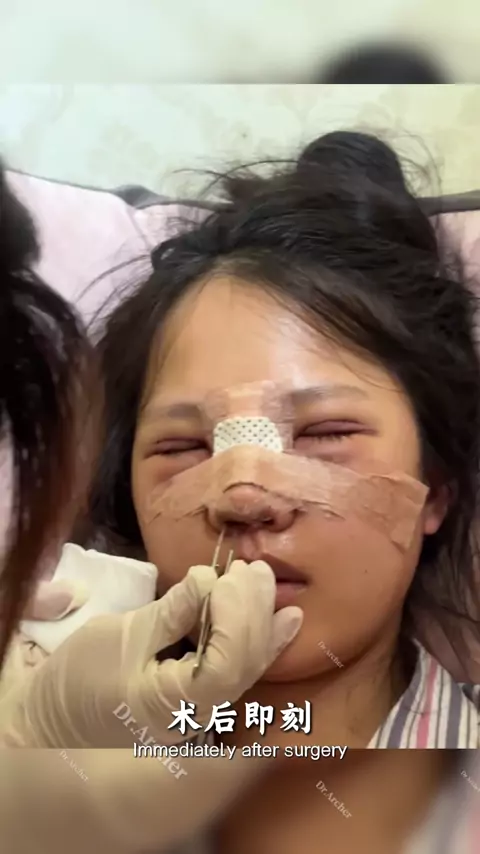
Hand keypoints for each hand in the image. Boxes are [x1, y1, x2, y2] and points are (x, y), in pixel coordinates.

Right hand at [0, 558, 302, 746]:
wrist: (57, 720)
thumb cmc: (81, 681)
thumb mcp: (122, 638)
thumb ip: (172, 613)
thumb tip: (208, 579)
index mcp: (178, 703)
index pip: (227, 664)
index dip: (236, 618)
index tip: (227, 578)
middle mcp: (203, 711)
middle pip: (245, 662)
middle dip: (253, 611)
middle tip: (252, 568)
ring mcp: (207, 706)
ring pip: (249, 664)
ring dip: (260, 618)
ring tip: (264, 578)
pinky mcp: (204, 691)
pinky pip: (241, 666)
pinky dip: (264, 639)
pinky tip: (286, 618)